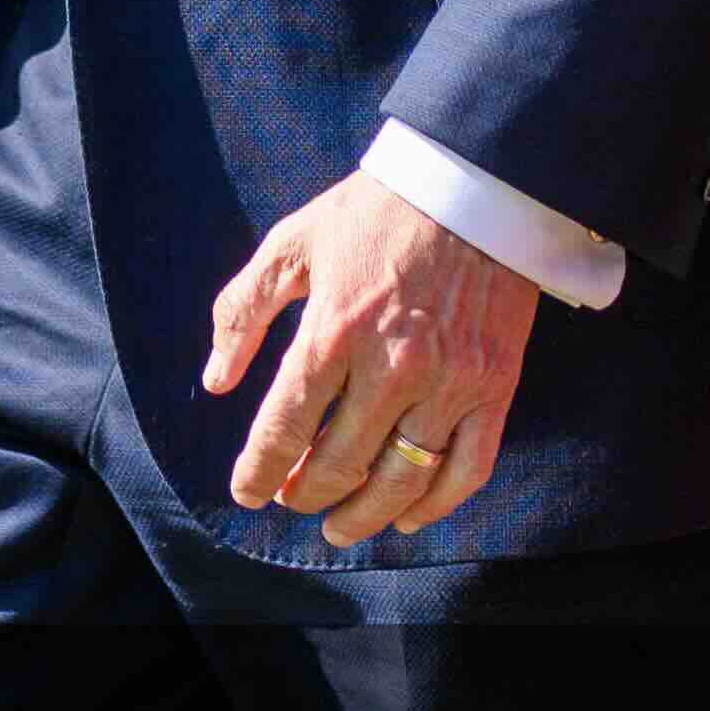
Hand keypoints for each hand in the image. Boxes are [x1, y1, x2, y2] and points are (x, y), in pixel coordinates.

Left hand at [201, 169, 541, 545]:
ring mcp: (449, 382)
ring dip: (363, 515)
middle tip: (293, 500)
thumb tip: (215, 379)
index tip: (247, 492)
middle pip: (339, 463)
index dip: (259, 470)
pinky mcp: (494, 386)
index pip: (285, 426)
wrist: (476, 184)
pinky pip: (466, 468)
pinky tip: (408, 517)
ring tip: (339, 527)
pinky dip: (436, 505)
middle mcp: (392, 366)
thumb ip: (244, 309)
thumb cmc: (376, 210)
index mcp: (334, 329)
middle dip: (305, 493)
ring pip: (400, 480)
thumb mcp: (293, 242)